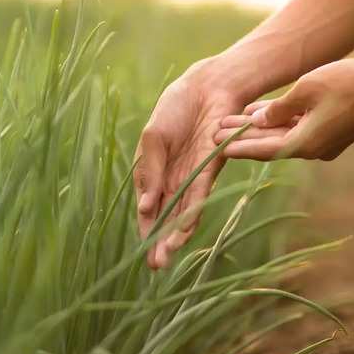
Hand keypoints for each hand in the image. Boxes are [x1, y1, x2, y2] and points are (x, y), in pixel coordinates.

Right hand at [135, 62, 242, 268]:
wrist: (205, 86)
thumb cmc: (175, 108)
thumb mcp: (153, 139)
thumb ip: (149, 171)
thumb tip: (144, 207)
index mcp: (158, 173)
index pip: (149, 208)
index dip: (146, 229)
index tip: (141, 252)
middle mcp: (176, 180)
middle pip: (167, 217)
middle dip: (160, 241)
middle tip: (154, 267)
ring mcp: (194, 176)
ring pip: (183, 213)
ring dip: (175, 236)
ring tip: (165, 257)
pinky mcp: (211, 168)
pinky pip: (200, 195)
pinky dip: (191, 213)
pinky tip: (184, 231)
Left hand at [215, 58, 353, 160]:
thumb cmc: (350, 81)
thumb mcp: (307, 89)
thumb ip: (279, 108)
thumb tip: (259, 120)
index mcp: (306, 144)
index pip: (263, 150)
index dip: (237, 147)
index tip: (214, 148)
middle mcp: (315, 149)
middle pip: (270, 144)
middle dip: (243, 137)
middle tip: (215, 132)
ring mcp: (326, 142)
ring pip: (284, 135)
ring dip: (260, 128)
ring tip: (233, 120)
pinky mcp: (334, 131)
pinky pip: (299, 128)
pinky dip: (280, 121)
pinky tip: (262, 112)